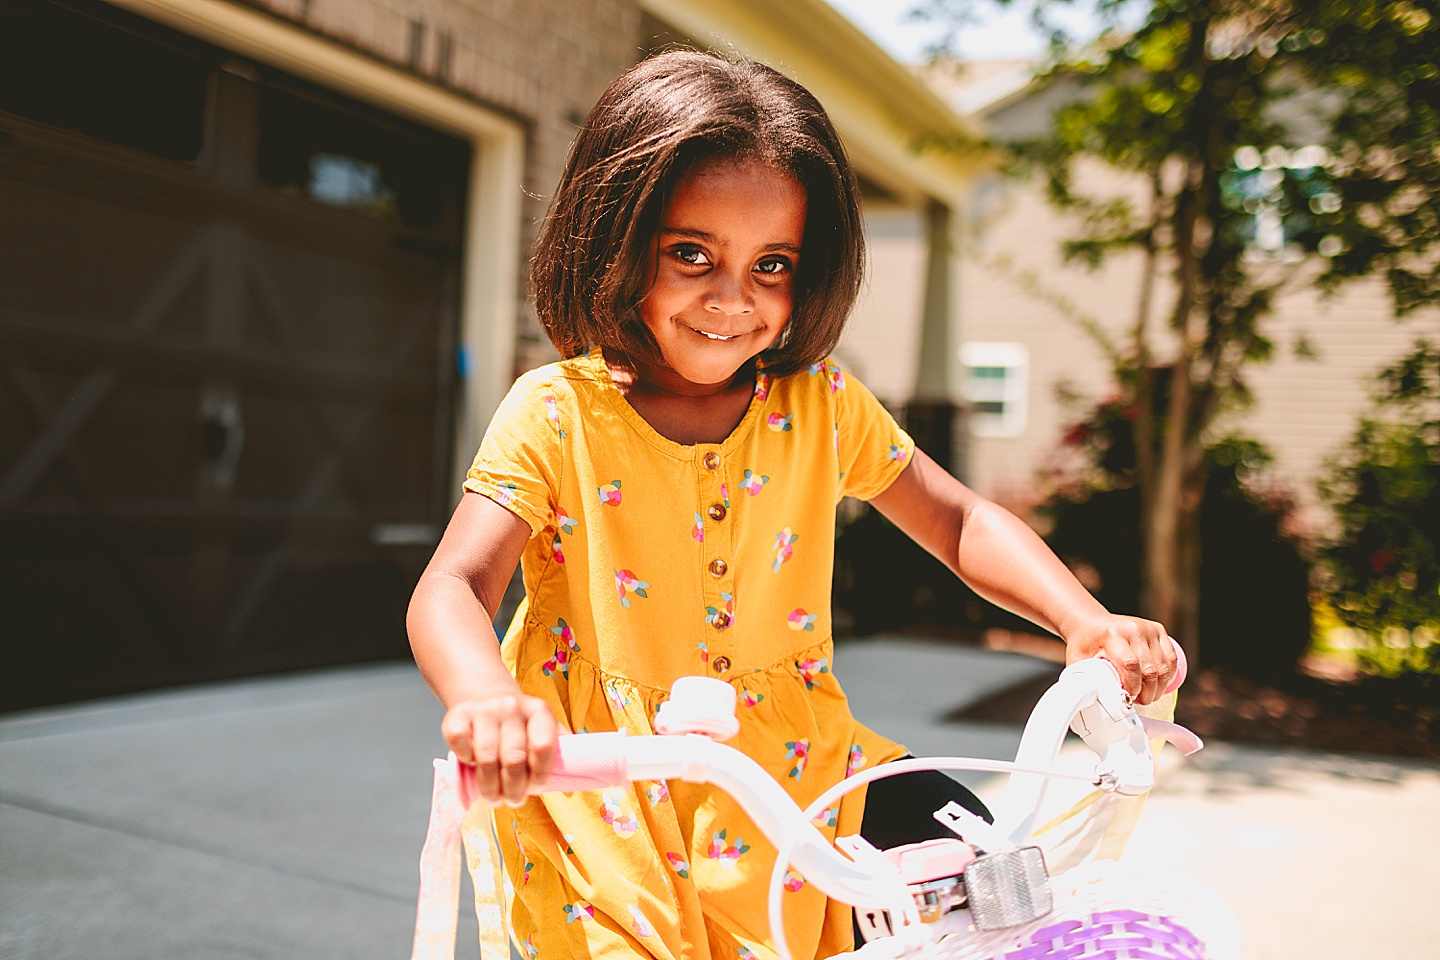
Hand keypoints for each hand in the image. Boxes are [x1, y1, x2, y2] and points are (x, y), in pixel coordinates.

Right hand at [441, 692, 559, 805]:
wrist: (485, 695)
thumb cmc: (518, 725)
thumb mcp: (543, 730)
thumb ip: (557, 754)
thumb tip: (569, 792)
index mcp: (539, 711)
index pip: (543, 747)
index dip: (540, 775)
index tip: (535, 788)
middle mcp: (512, 706)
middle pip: (514, 759)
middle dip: (514, 789)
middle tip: (512, 800)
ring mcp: (484, 710)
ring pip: (486, 758)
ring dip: (490, 787)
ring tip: (493, 797)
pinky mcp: (457, 715)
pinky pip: (460, 746)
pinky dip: (465, 761)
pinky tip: (472, 764)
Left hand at [1062, 614, 1176, 704]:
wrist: (1090, 622)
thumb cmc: (1083, 645)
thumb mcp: (1077, 661)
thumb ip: (1082, 681)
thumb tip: (1089, 704)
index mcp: (1113, 635)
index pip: (1130, 665)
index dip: (1133, 687)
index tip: (1127, 699)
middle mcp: (1133, 628)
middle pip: (1150, 669)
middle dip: (1147, 693)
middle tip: (1139, 702)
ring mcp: (1148, 628)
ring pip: (1164, 667)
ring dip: (1159, 688)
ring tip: (1147, 696)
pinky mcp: (1158, 629)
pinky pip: (1171, 658)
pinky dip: (1169, 676)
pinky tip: (1159, 685)